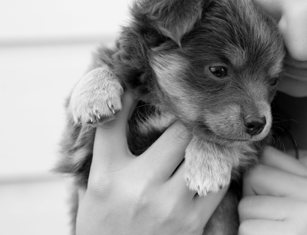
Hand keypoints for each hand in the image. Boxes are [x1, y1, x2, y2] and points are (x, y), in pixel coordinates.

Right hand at [75, 91, 227, 234]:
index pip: (113, 124)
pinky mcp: (191, 222)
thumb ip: (102, 156)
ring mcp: (168, 205)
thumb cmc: (103, 228)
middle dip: (185, 121)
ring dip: (205, 143)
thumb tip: (114, 111)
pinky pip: (216, 182)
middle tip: (190, 113)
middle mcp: (137, 186)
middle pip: (177, 132)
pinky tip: (211, 166)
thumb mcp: (90, 193)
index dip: (128, 97)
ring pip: (202, 153)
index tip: (139, 85)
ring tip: (206, 136)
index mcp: (106, 176)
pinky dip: (216, 170)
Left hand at [239, 146, 306, 234]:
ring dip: (250, 224)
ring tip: (273, 234)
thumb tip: (253, 156)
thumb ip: (285, 179)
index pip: (269, 156)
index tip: (268, 193)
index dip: (259, 175)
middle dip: (252, 198)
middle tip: (271, 220)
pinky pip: (246, 229)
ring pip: (246, 206)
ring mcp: (301, 216)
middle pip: (254, 176)